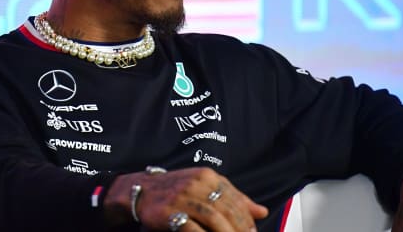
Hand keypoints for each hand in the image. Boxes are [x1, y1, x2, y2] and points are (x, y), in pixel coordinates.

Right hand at [104, 167, 268, 230]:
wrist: (141, 190)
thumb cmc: (177, 189)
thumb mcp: (205, 186)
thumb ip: (233, 198)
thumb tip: (261, 211)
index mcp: (208, 176)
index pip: (235, 198)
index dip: (246, 218)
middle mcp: (197, 184)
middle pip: (226, 209)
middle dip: (239, 228)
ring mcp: (183, 197)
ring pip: (213, 218)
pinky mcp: (170, 212)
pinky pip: (192, 227)